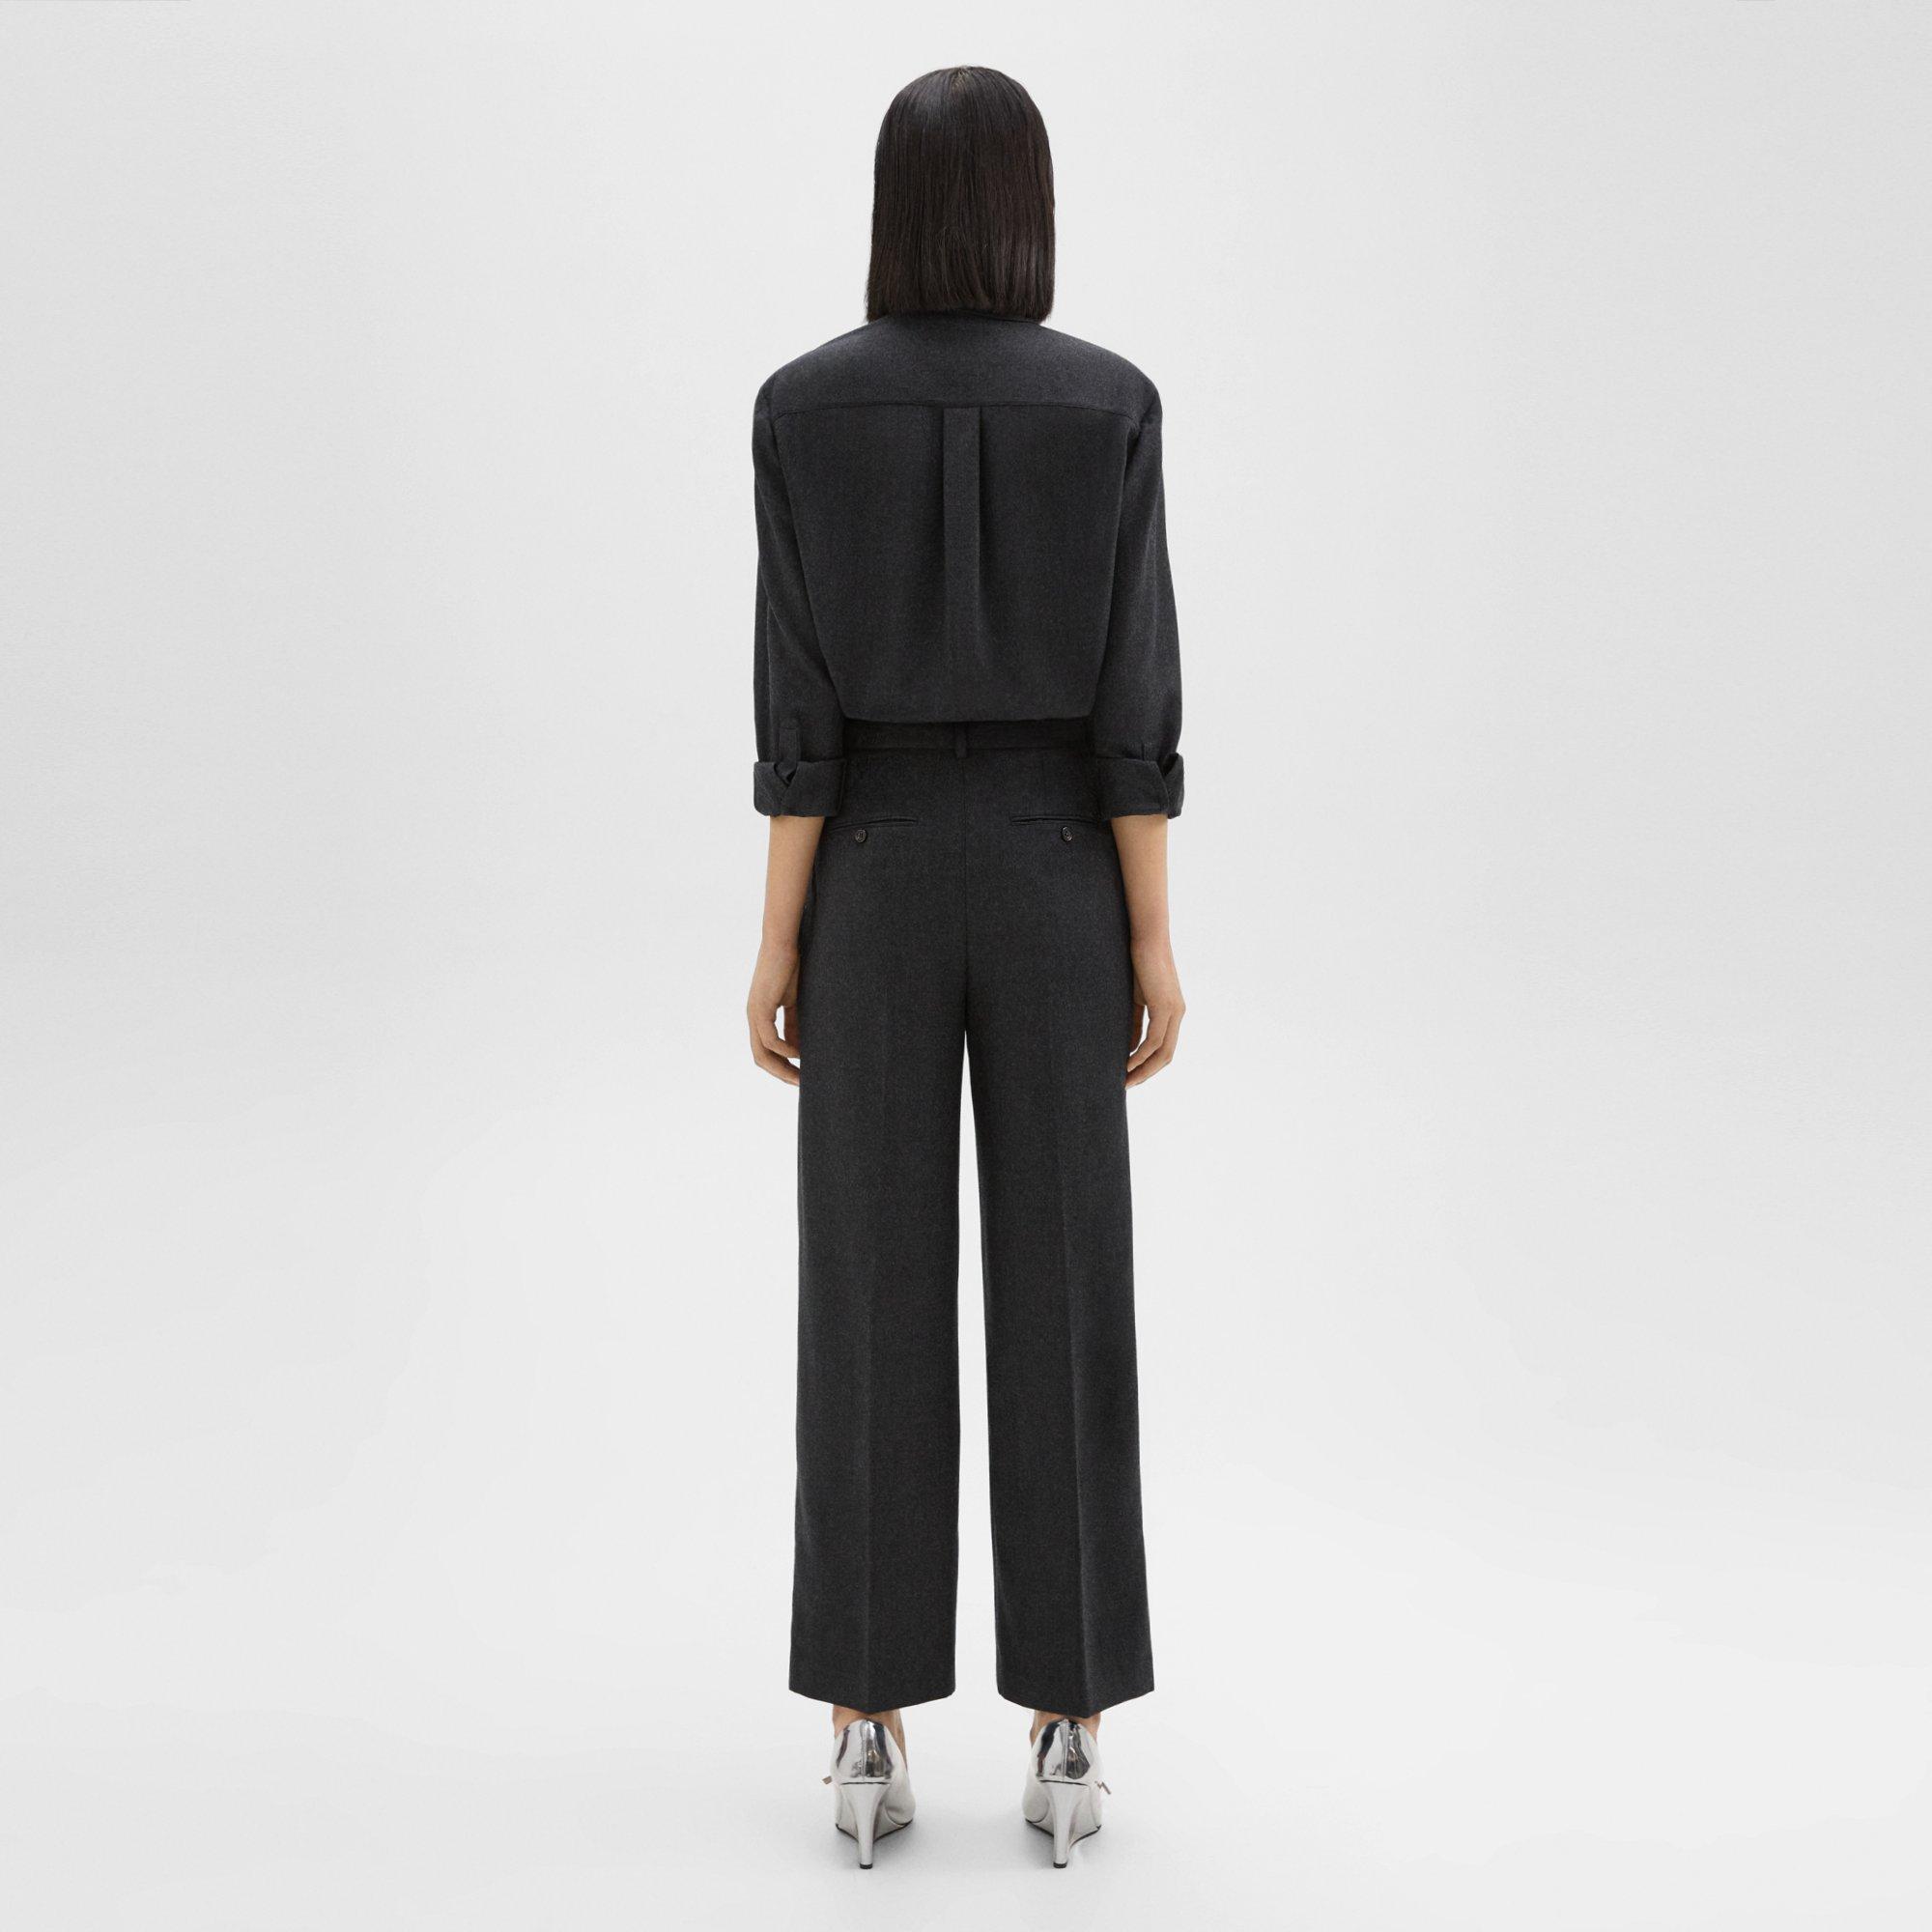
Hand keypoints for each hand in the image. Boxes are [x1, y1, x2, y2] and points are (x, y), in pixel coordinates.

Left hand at [747, 940, 801, 1085]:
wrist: (784, 942)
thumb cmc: (791, 967)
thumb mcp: (794, 1001)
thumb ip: (794, 1023)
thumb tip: (799, 1047)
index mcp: (760, 1016)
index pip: (766, 1051)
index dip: (782, 1066)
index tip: (800, 1076)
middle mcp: (753, 1017)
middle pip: (761, 1058)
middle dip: (781, 1074)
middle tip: (801, 1084)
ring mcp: (755, 1013)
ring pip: (762, 1053)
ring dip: (782, 1067)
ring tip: (802, 1076)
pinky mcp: (761, 1008)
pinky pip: (770, 1039)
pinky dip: (785, 1050)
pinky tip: (800, 1053)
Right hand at [1126, 936, 1184, 1086]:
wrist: (1147, 939)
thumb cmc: (1138, 964)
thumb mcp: (1136, 999)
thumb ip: (1135, 1023)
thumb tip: (1131, 1048)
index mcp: (1172, 1012)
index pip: (1165, 1048)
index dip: (1149, 1066)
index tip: (1131, 1076)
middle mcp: (1177, 1014)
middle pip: (1166, 1056)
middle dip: (1147, 1073)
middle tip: (1127, 1085)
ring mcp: (1173, 1011)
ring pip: (1162, 1052)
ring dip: (1143, 1069)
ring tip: (1125, 1079)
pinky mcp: (1164, 1007)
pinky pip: (1154, 1040)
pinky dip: (1141, 1055)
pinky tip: (1127, 1063)